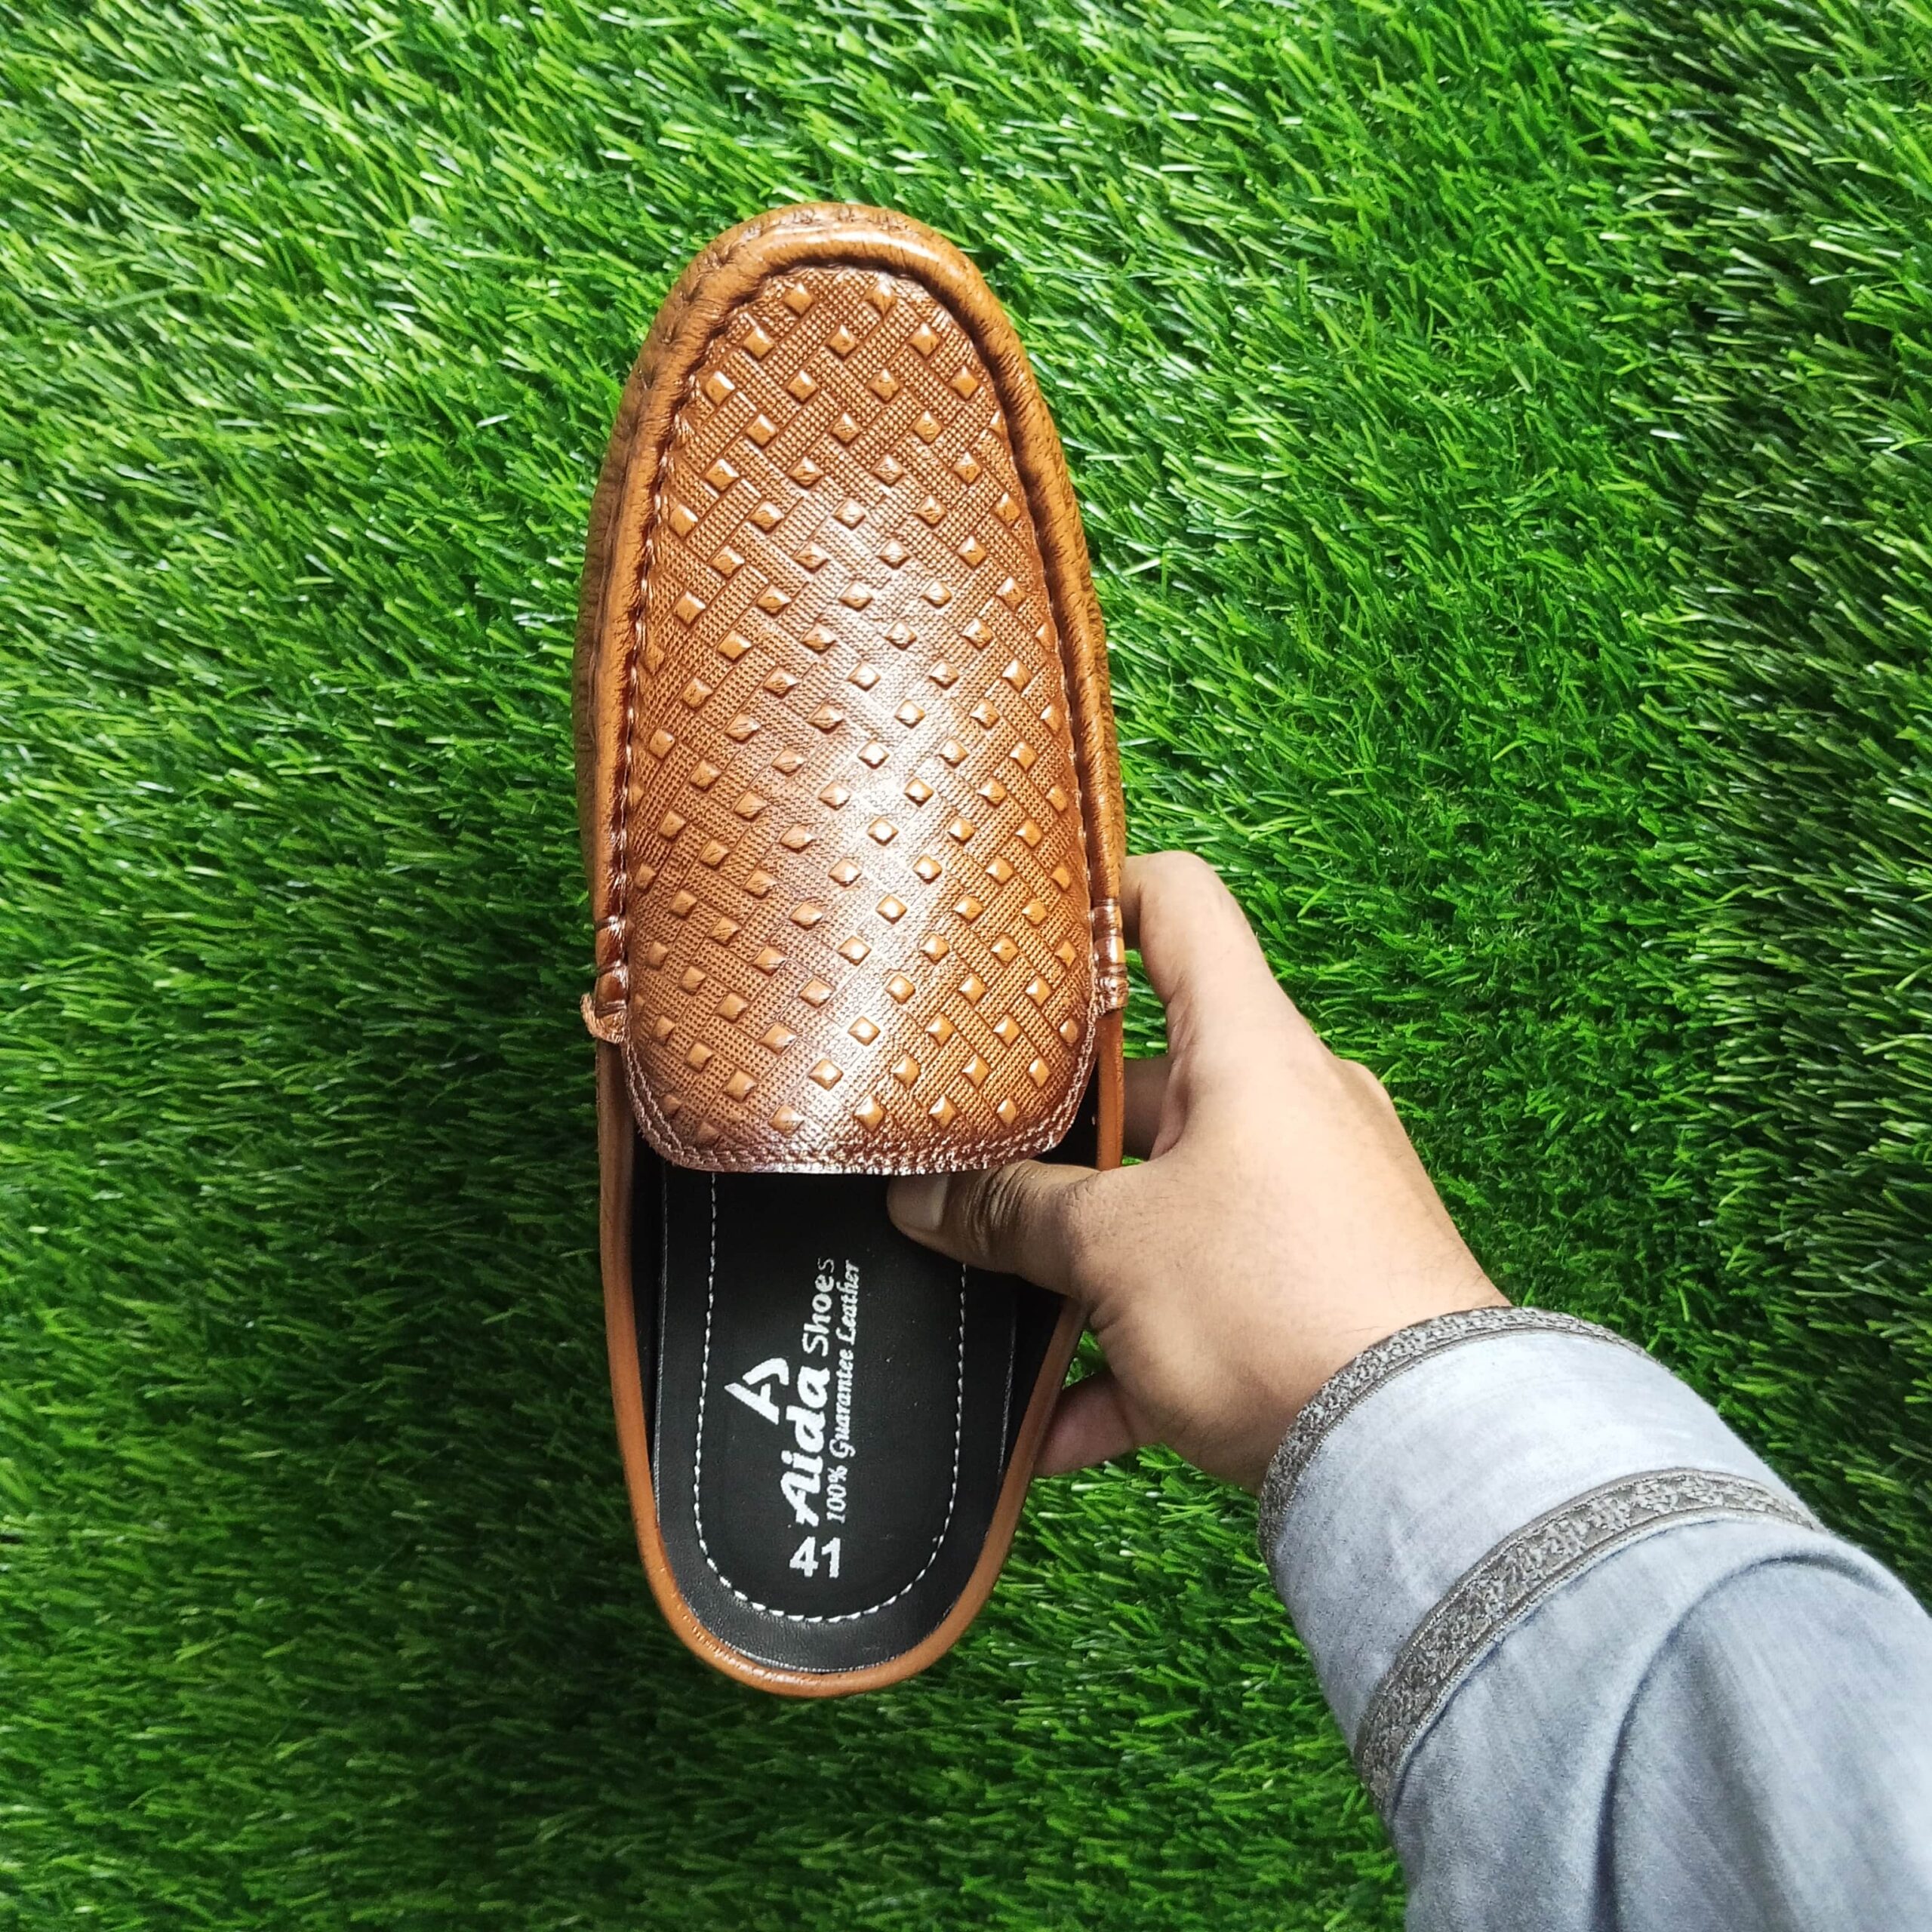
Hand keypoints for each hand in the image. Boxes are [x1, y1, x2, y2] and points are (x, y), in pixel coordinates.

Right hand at [887, 852, 1505, 1488]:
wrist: (1420, 1455)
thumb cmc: (1275, 1301)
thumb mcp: (1115, 1246)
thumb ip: (1013, 1214)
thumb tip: (925, 1201)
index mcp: (1250, 1048)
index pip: (1179, 908)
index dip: (1100, 894)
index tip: (1020, 924)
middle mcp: (1288, 1110)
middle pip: (1147, 1085)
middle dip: (1050, 1136)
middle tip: (960, 1161)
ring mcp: (1310, 1208)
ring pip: (1166, 1208)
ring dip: (1080, 1264)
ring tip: (993, 1306)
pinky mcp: (1318, 1301)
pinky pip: (1204, 1311)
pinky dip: (1133, 1360)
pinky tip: (1058, 1435)